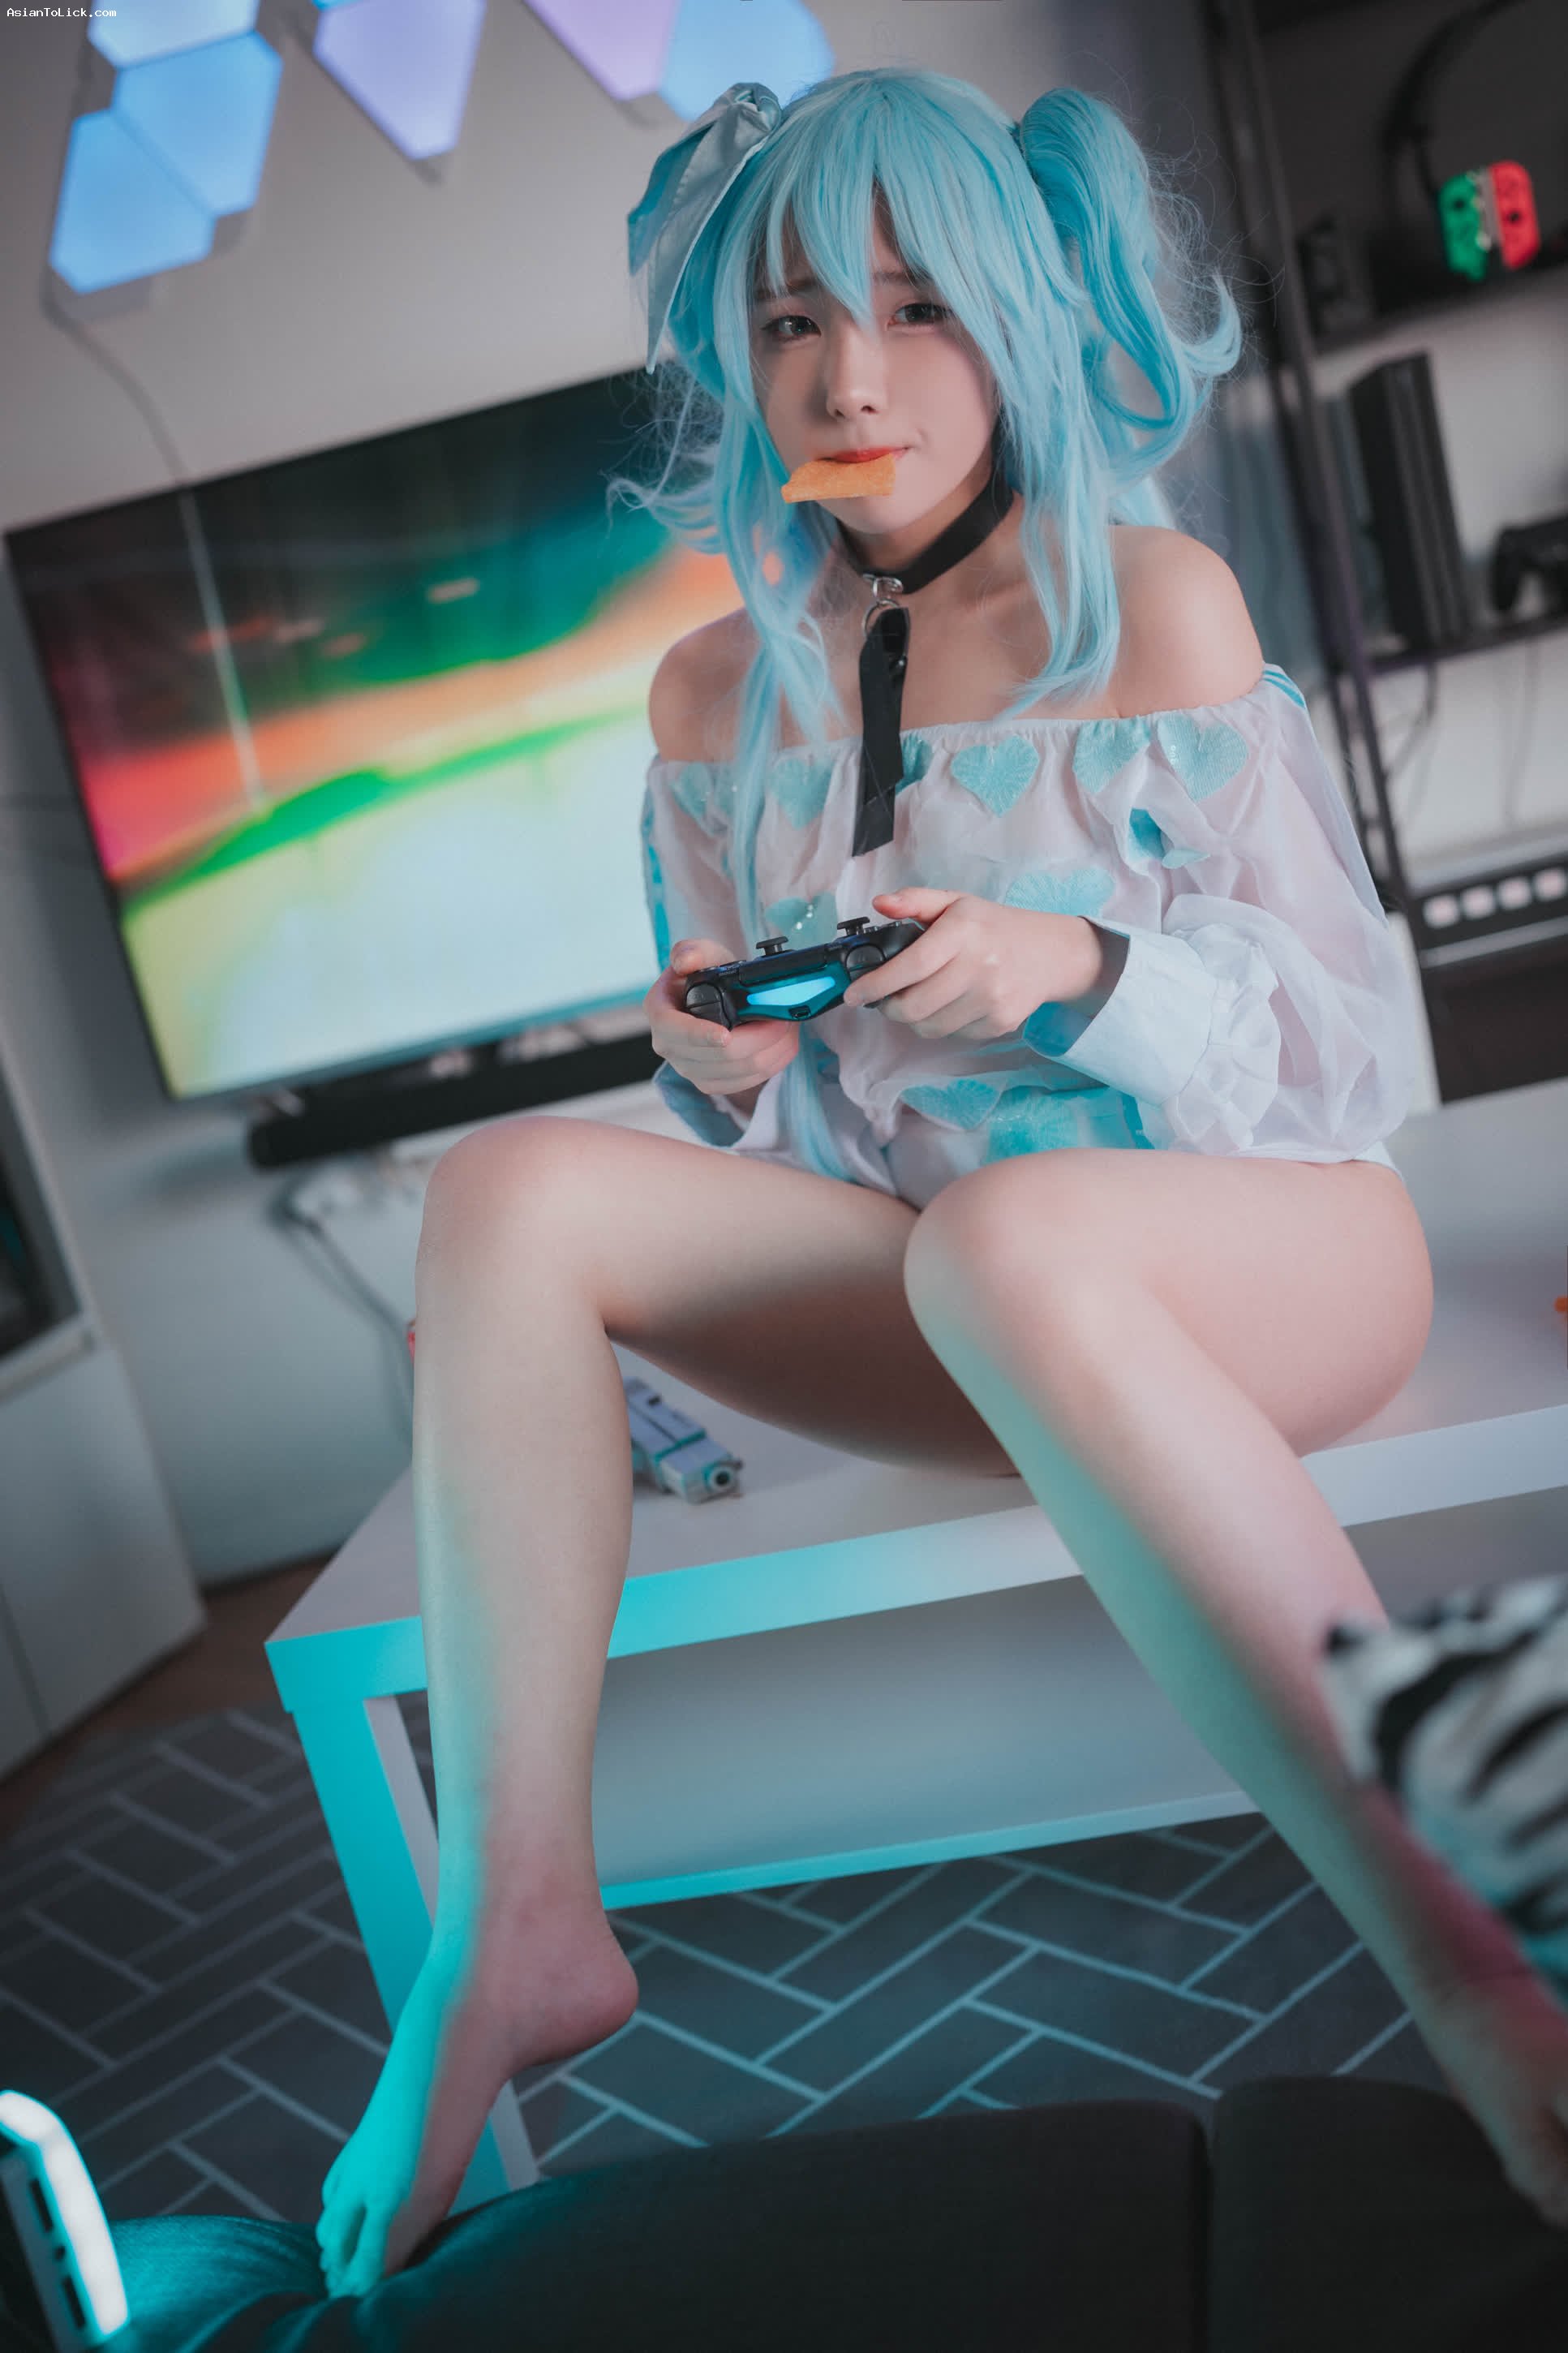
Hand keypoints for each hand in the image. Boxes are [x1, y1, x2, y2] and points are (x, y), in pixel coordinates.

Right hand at [643, 938, 799, 1099]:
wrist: (712, 999)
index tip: (726, 1035)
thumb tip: (685, 962)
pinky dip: (772, 1064)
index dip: (702, 1036)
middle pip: (720, 1056)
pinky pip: (746, 1083)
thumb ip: (693, 951)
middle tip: (784, 1019)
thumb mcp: (701, 955)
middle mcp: (670, 1047)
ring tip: (789, 1028)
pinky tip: (783, 1047)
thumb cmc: (705, 976)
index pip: (678, 1033)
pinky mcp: (711, 1083)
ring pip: (740, 1071)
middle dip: (760, 1038)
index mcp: (660, 1015)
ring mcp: (690, 1069)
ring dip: (773, 1051)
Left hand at [841, 889, 1102, 1042]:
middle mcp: (980, 966)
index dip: (876, 985)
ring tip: (917, 1001)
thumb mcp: (956, 902)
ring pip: (930, 1027)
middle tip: (886, 999)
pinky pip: (953, 1035)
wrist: (1050, 952)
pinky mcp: (1001, 1022)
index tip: (855, 994)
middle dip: (890, 1007)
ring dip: (913, 1019)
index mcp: (963, 931)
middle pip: (915, 1006)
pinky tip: (950, 1005)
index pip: (910, 967)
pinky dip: (942, 1024)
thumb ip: (915, 900)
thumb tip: (879, 903)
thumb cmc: (994, 927)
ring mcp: (993, 998)